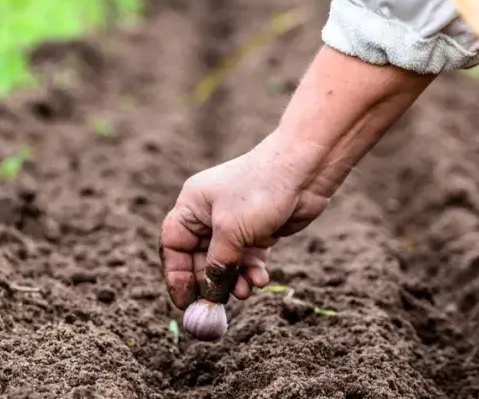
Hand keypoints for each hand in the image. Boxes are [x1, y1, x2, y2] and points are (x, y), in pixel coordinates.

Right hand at [158, 132, 330, 308]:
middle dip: (210, 282)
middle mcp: (210, 214)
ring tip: (245, 292)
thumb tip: (208, 296)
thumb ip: (217, 266)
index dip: (176, 274)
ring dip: (234, 280)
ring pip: (227, 263)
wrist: (305, 171)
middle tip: (217, 307)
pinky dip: (252, 272)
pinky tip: (260, 280)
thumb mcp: (231, 232)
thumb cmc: (260, 192)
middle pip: (200, 258)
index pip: (173, 245)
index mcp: (192, 205)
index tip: (184, 301)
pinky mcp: (258, 231)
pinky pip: (248, 259)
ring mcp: (235, 223)